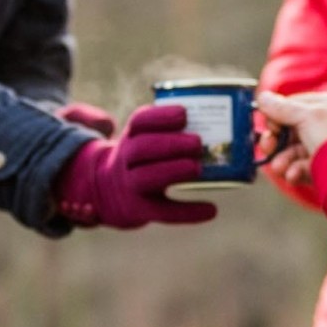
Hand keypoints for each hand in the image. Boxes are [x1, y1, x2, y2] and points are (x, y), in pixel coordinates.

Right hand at [54, 104, 217, 228]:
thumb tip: (214, 127)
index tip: (184, 114)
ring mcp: (131, 186)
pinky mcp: (141, 210)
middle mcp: (126, 159)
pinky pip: (163, 213)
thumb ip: (171, 131)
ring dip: (173, 171)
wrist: (111, 192)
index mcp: (131, 136)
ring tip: (197, 168)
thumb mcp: (146, 139)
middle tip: (198, 142)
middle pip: (141, 148)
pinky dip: (188, 212)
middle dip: (170, 144)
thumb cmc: (143, 159)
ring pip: (147, 178)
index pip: (140, 121)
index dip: (161, 117)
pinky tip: (211, 210)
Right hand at [254, 92, 326, 184]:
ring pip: (292, 151)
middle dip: (275, 142)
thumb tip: (263, 98)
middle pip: (290, 130)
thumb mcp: (307, 116)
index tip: (270, 126)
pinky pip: (301, 167)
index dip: (277, 115)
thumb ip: (282, 108)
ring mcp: (325, 148)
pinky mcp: (322, 168)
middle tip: (267, 147)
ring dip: (281, 159)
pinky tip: (292, 175)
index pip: (294, 105)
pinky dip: (293, 171)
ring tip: (279, 167)